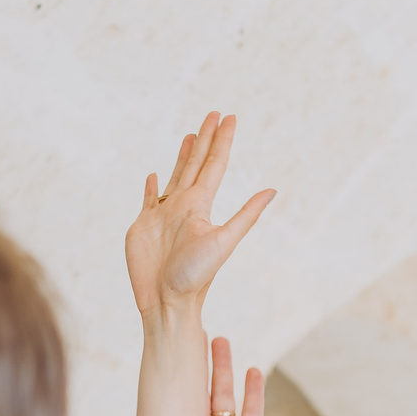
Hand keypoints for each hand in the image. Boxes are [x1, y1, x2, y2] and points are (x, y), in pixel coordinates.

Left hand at [108, 337, 269, 415]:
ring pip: (227, 393)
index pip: (176, 395)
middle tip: (195, 327)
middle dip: (200, 358)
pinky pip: (254, 415)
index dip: (174, 371)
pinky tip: (254, 372)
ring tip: (221, 340)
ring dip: (225, 367)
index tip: (168, 344)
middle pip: (202, 385)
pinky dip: (254, 393)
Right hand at [123, 112, 273, 318]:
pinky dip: (152, 187)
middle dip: (204, 139)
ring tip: (189, 136)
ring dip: (183, 157)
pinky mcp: (143, 225)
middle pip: (196, 164)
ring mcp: (163, 215)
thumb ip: (246, 215)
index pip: (214, 165)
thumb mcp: (224, 242)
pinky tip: (154, 177)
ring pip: (176, 177)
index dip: (221, 140)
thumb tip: (273, 190)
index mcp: (201, 205)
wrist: (166, 301)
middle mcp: (184, 206)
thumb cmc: (195, 277)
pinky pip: (149, 200)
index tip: (228, 117)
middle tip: (212, 114)